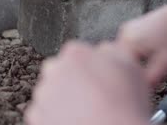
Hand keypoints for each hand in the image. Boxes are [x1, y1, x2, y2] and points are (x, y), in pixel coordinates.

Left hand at [25, 41, 149, 124]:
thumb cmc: (123, 105)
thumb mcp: (130, 65)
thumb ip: (112, 49)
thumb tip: (105, 49)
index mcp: (76, 53)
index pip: (78, 53)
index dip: (90, 68)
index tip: (98, 80)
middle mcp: (54, 69)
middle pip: (60, 70)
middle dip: (73, 81)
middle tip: (92, 96)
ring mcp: (43, 92)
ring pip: (51, 91)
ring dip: (63, 99)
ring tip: (85, 111)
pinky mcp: (36, 114)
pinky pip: (43, 112)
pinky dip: (55, 116)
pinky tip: (74, 120)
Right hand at [117, 0, 166, 86]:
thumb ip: (151, 79)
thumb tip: (141, 90)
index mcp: (127, 43)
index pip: (121, 68)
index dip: (131, 78)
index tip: (142, 83)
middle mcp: (123, 33)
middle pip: (122, 60)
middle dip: (133, 69)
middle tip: (150, 72)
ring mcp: (128, 28)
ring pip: (126, 52)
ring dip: (137, 60)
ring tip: (154, 60)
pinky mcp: (134, 26)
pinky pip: (131, 44)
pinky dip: (139, 51)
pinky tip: (153, 51)